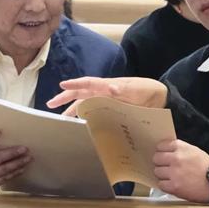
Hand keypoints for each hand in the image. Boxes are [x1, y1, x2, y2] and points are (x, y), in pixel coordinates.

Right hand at [47, 76, 167, 115]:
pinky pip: (94, 112)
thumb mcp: (136, 89)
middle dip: (65, 98)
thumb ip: (123, 89)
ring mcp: (106, 100)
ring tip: (61, 119)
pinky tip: (80, 124)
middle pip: (80, 93)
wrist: (159, 98)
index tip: (61, 85)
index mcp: (108, 85)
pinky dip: (85, 117)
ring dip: (73, 110)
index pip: (87, 83)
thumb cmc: (147, 90)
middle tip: (50, 105)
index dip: (74, 84)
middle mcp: (104, 92)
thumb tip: (110, 87)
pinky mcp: (111, 109)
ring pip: (85, 104)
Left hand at [153, 139, 208, 202]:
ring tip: (171, 176)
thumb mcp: (194, 150)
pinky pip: (161, 184)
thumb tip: (167, 150)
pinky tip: (172, 183)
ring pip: (157, 171)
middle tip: (165, 166)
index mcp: (181, 148)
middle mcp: (176, 158)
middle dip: (160, 162)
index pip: (161, 145)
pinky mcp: (174, 186)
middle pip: (156, 158)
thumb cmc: (206, 167)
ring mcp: (174, 173)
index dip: (161, 150)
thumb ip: (180, 149)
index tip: (162, 154)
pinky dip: (165, 185)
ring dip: (162, 174)